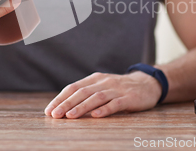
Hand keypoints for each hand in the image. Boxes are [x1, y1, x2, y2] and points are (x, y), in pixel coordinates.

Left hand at [44, 71, 162, 118]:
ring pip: (96, 97)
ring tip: (70, 116)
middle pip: (82, 92)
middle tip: (55, 115)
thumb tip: (64, 106)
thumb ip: (86, 93)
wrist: (147, 84)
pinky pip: (115, 104)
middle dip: (66, 103)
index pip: (73, 87)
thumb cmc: (119, 89)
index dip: (60, 98)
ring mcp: (117, 89)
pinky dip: (105, 109)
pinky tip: (96, 116)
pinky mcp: (129, 98)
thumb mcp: (102, 87)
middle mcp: (104, 82)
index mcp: (95, 79)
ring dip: (82, 107)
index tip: (49, 110)